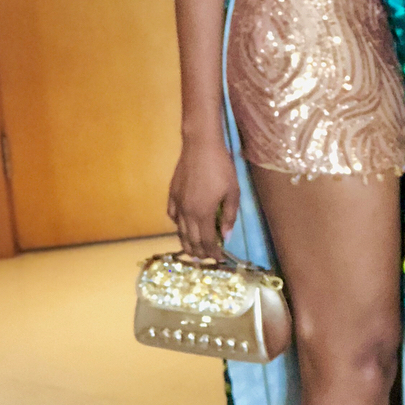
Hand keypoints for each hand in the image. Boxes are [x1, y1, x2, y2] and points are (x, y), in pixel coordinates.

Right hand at [167, 138, 239, 258]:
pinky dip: (178, 225)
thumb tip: (226, 236)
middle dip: (199, 252)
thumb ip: (229, 216)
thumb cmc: (221, 167)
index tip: (219, 258)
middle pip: (191, 240)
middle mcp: (187, 212)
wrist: (201, 146)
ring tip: (194, 249)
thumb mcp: (233, 191)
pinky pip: (172, 215)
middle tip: (207, 257)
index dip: (212, 253)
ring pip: (179, 230)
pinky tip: (183, 225)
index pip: (206, 241)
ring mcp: (177, 203)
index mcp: (203, 213)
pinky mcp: (172, 194)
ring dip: (187, 243)